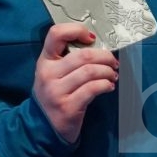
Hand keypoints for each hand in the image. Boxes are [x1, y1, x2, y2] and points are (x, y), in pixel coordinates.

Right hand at [33, 23, 118, 142]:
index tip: (92, 38)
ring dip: (108, 72)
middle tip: (113, 63)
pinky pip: (93, 89)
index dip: (76, 30)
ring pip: (90, 71)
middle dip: (105, 57)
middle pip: (83, 55)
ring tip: (112, 75)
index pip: (55, 34)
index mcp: (45, 60)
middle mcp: (48, 74)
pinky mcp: (68, 107)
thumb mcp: (54, 73)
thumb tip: (98, 47)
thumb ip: (69, 59)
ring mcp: (56, 91)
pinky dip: (106, 85)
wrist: (43, 126)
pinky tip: (108, 86)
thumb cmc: (55, 94)